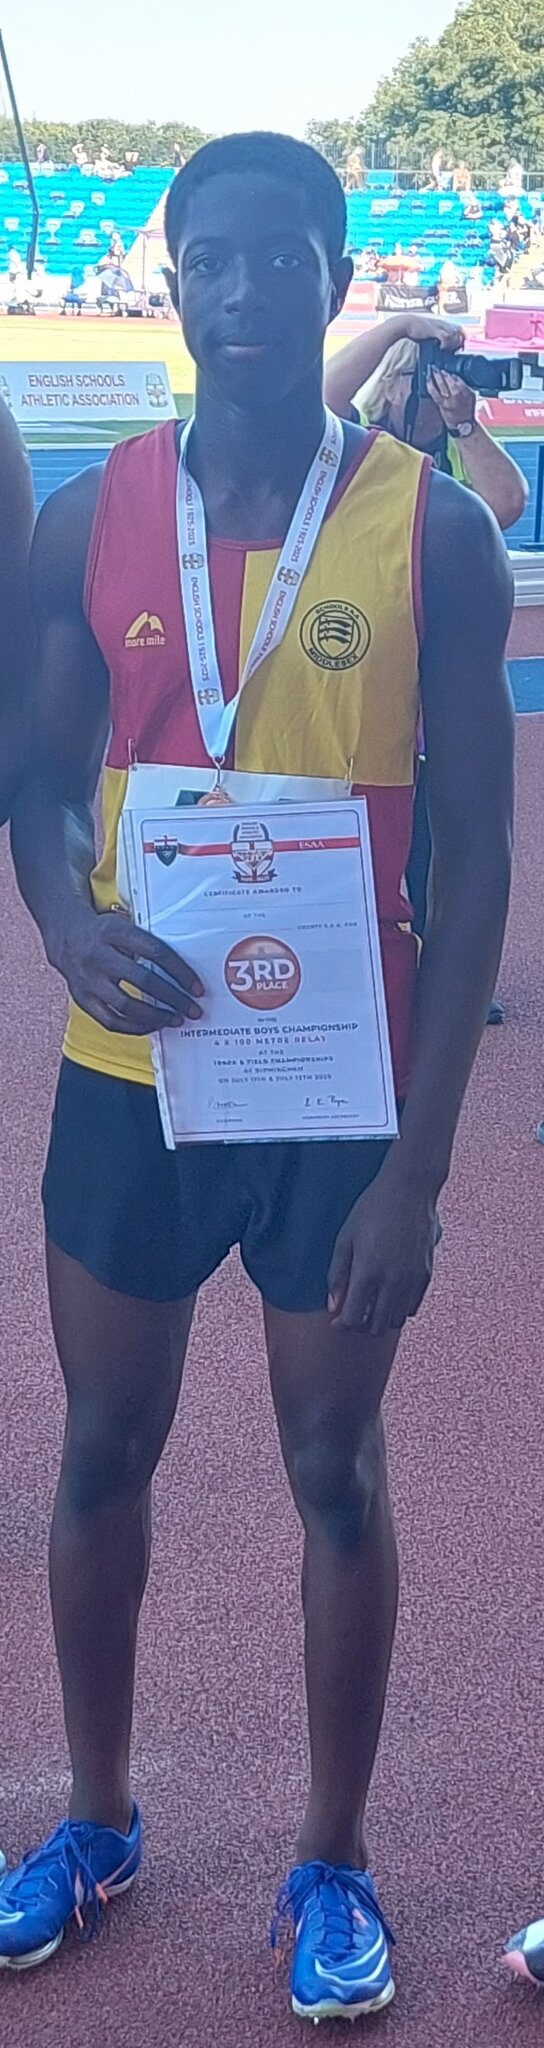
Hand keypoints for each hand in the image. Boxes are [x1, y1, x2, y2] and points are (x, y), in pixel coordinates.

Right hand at [57, 906, 202, 1033]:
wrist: (66, 936)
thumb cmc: (105, 933)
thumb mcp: (124, 926)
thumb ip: (147, 943)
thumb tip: (183, 970)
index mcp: (115, 932)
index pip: (155, 952)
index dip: (180, 971)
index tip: (196, 987)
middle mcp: (99, 956)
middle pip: (144, 981)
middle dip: (174, 999)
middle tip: (193, 1009)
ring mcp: (88, 979)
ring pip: (127, 1006)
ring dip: (156, 1017)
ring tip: (175, 1019)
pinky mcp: (82, 998)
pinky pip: (111, 1021)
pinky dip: (135, 1027)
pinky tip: (152, 1025)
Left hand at [327, 1152, 437, 1336]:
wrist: (410, 1189)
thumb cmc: (372, 1208)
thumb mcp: (345, 1238)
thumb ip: (337, 1275)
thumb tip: (333, 1306)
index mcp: (367, 1272)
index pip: (353, 1318)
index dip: (341, 1326)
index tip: (336, 1322)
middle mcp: (392, 1281)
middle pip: (375, 1326)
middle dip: (359, 1326)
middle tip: (351, 1315)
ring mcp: (412, 1279)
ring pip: (396, 1321)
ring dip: (380, 1320)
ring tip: (369, 1306)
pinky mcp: (426, 1274)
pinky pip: (412, 1307)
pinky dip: (399, 1309)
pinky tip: (388, 1296)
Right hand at [404, 314, 464, 350]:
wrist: (406, 324)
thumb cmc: (415, 329)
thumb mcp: (428, 332)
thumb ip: (435, 337)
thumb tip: (439, 346)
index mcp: (442, 324)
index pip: (460, 329)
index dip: (461, 338)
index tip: (458, 347)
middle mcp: (443, 324)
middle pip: (460, 331)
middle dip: (459, 342)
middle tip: (454, 350)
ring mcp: (439, 326)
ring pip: (454, 334)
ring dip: (452, 344)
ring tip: (447, 350)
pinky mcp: (434, 330)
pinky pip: (446, 337)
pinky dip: (446, 344)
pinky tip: (441, 348)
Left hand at [427, 366, 475, 429]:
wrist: (463, 426)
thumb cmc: (467, 411)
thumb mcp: (472, 397)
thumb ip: (466, 387)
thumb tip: (456, 376)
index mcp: (468, 394)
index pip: (460, 382)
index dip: (454, 376)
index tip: (451, 372)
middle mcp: (458, 397)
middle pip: (450, 383)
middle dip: (444, 375)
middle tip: (439, 368)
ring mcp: (449, 401)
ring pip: (442, 386)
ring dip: (437, 377)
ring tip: (433, 370)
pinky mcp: (442, 405)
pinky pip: (435, 394)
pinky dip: (431, 386)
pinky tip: (428, 380)